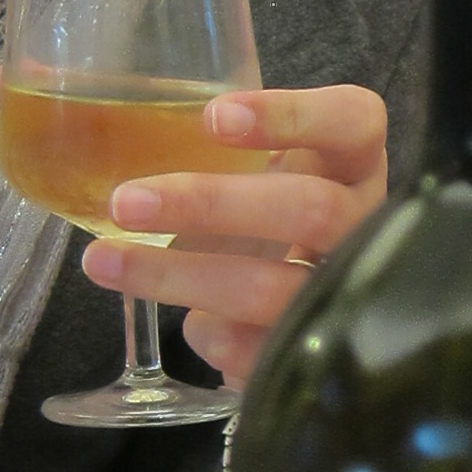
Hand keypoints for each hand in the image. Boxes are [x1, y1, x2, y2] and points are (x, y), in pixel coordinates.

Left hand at [79, 85, 391, 393]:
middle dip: (210, 205)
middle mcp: (368, 224)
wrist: (316, 316)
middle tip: (126, 202)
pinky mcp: (327, 353)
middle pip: (311, 210)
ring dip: (179, 276)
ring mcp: (353, 294)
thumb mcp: (267, 173)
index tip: (213, 118)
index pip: (353, 122)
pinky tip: (192, 325)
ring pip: (273, 289)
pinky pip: (262, 349)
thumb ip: (220, 152)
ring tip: (105, 262)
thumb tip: (104, 130)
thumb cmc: (275, 223)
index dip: (293, 117)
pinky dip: (212, 334)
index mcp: (357, 163)